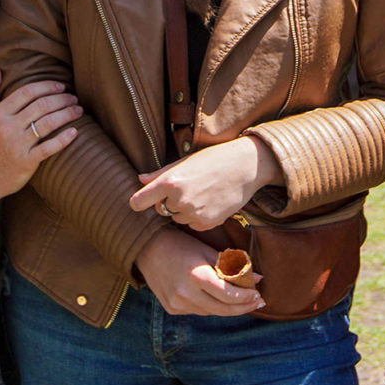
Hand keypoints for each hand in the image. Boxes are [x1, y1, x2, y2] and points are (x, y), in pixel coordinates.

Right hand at [0, 69, 80, 199]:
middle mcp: (7, 127)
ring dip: (67, 114)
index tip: (61, 86)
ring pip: (48, 123)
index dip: (47, 86)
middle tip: (73, 98)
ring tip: (78, 110)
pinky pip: (49, 147)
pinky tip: (75, 131)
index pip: (27, 92)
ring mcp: (17, 145)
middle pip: (42, 105)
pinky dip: (64, 139)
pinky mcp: (27, 161)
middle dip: (62, 99)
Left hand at [128, 137, 281, 229]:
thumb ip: (160, 174)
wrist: (246, 166)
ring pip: (178, 218)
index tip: (144, 200)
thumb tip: (140, 179)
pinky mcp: (207, 223)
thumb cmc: (214, 159)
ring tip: (203, 192)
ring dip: (185, 210)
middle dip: (169, 202)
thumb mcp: (185, 162)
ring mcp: (193, 213)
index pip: (138, 202)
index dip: (140, 202)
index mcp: (169, 181)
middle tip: (189, 187)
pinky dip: (198, 217)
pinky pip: (193, 225)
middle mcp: (179, 199)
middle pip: (161, 210)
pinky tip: (211, 202)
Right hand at [135, 227, 264, 315]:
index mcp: (196, 276)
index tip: (258, 295)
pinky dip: (210, 306)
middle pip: (222, 309)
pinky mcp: (172, 309)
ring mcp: (177, 304)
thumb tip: (258, 279)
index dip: (246, 297)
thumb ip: (233, 266)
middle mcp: (185, 294)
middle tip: (258, 302)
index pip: (228, 295)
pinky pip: (198, 311)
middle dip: (242, 307)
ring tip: (242, 300)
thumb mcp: (207, 251)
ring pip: (211, 312)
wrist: (148, 249)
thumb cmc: (181, 244)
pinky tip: (217, 298)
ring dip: (227, 307)